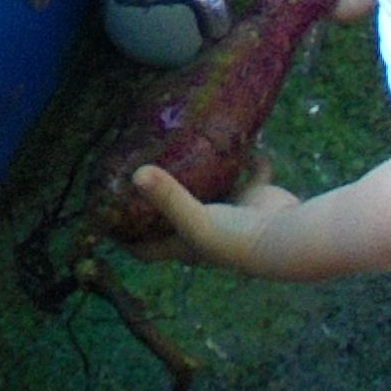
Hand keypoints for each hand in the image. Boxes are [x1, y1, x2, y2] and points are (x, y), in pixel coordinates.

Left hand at [123, 155, 301, 270]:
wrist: (285, 237)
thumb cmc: (235, 238)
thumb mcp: (195, 218)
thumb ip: (168, 196)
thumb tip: (136, 173)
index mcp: (185, 244)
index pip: (146, 248)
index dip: (124, 240)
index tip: (104, 220)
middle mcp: (205, 229)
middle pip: (175, 216)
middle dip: (159, 199)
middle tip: (139, 170)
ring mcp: (231, 212)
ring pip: (212, 192)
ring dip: (203, 176)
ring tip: (184, 150)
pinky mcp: (255, 197)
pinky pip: (251, 173)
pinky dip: (249, 161)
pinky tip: (243, 142)